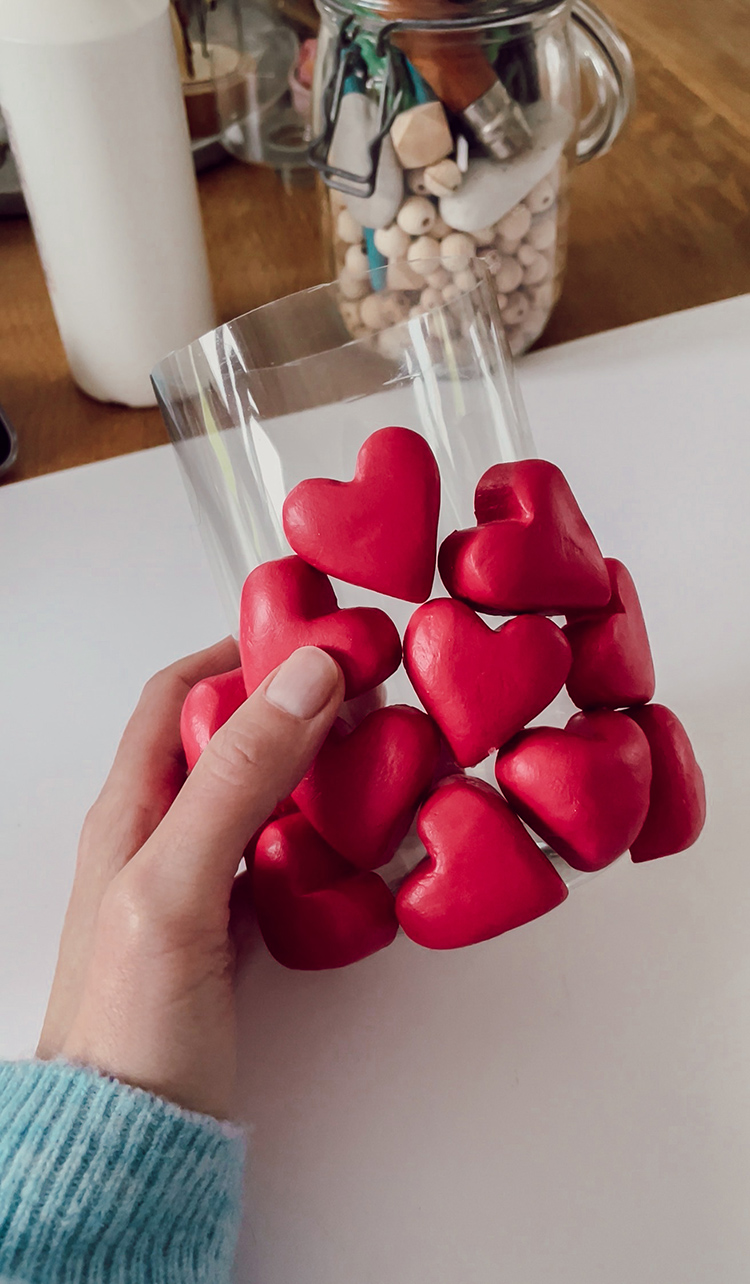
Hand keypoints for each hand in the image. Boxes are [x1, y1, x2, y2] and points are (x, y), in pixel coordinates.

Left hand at [37, 640, 343, 1118]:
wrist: (130, 1144)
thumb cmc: (130, 1025)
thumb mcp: (178, 883)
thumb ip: (237, 778)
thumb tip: (303, 679)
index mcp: (130, 810)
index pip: (178, 696)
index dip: (238, 654)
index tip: (310, 638)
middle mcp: (161, 837)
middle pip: (231, 741)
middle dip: (297, 710)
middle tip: (366, 701)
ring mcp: (198, 886)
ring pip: (265, 800)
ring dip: (319, 774)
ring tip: (377, 765)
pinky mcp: (232, 933)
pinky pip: (285, 863)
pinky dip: (327, 842)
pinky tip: (362, 852)